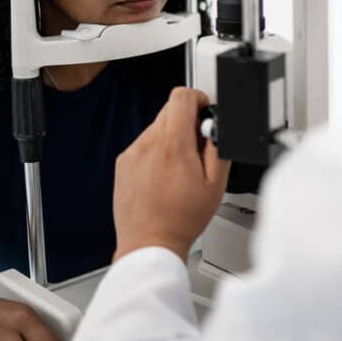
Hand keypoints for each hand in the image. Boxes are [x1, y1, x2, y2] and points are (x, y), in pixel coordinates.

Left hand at [113, 87, 230, 262]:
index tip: (204, 110)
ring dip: (171, 138)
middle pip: (169, 110)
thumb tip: (215, 128)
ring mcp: (132, 153)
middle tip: (196, 147)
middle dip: (187, 121)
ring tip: (180, 168)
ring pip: (156, 128)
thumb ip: (218, 148)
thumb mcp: (216, 185)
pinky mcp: (123, 164)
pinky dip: (156, 152)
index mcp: (173, 145)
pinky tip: (163, 177)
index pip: (181, 97)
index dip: (198, 98)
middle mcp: (148, 144)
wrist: (150, 243)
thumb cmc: (181, 220)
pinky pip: (143, 145)